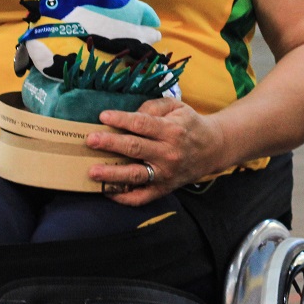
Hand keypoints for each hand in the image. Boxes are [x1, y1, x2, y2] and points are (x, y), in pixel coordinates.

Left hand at [86, 97, 227, 205]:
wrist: (213, 149)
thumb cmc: (189, 125)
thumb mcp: (177, 107)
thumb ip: (154, 106)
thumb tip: (132, 112)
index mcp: (172, 130)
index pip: (142, 124)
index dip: (121, 120)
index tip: (103, 116)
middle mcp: (168, 153)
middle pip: (135, 148)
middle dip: (110, 144)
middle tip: (90, 140)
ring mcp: (165, 174)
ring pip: (135, 175)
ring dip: (112, 174)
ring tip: (92, 171)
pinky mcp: (163, 189)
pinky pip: (142, 197)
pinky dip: (124, 197)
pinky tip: (107, 191)